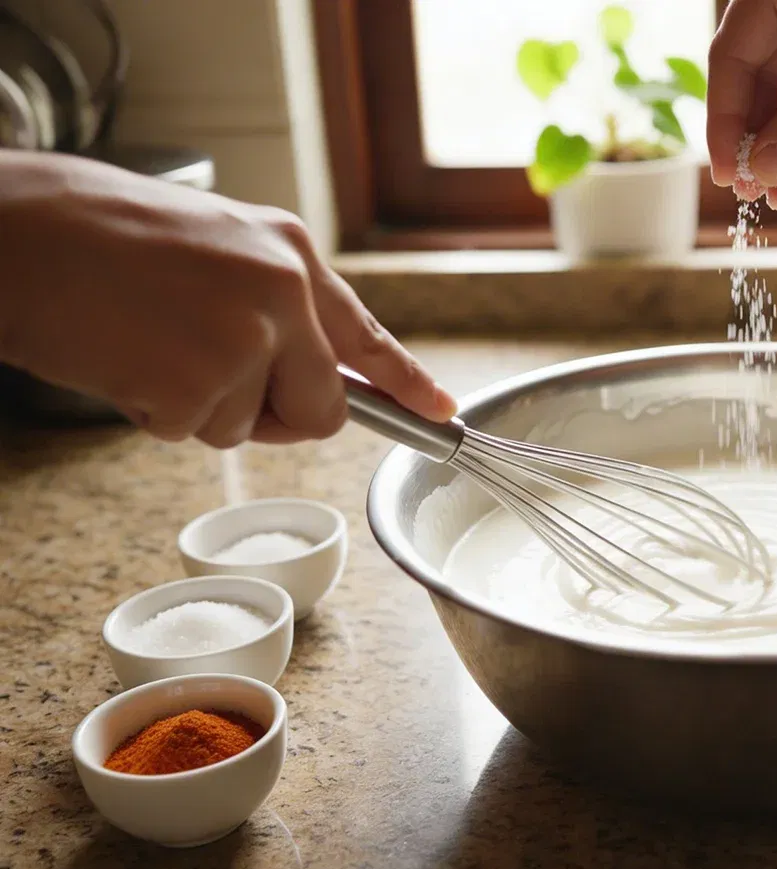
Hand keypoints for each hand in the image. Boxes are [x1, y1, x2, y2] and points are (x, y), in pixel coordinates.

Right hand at [0, 150, 455, 447]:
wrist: (19, 234)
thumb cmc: (102, 236)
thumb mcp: (217, 244)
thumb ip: (273, 300)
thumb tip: (310, 368)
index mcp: (290, 254)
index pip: (366, 335)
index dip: (407, 383)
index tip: (440, 414)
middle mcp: (283, 296)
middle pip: (321, 407)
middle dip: (276, 414)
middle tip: (209, 377)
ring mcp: (244, 342)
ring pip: (247, 425)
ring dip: (197, 404)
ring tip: (148, 341)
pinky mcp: (196, 388)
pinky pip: (193, 433)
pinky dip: (155, 411)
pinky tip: (126, 359)